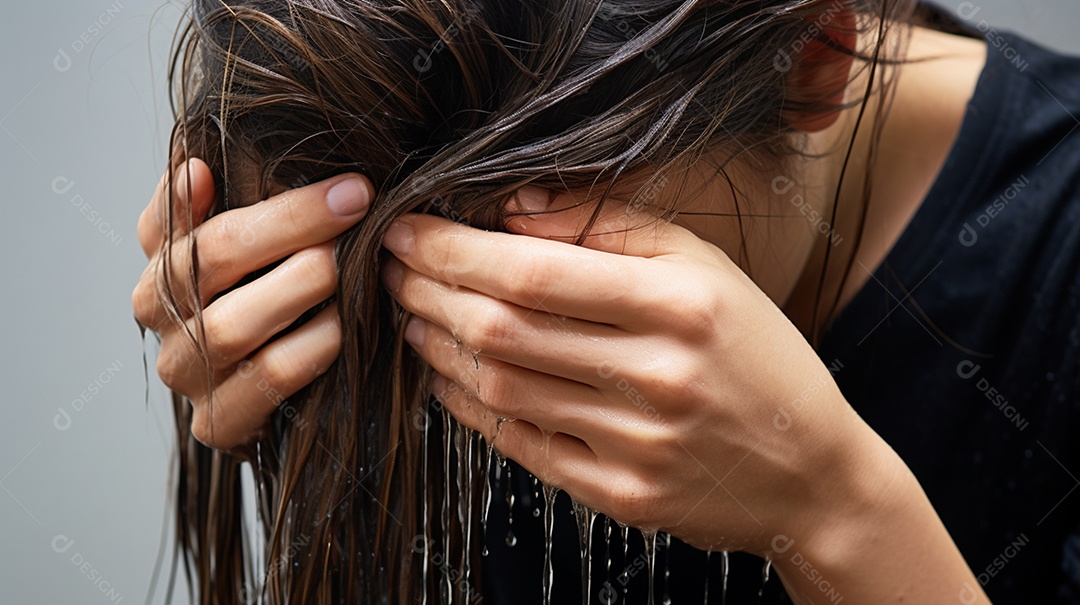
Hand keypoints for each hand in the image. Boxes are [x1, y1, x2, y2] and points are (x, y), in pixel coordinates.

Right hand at [131, 159, 371, 448]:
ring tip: (349, 262)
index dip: (234, 190)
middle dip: (291, 224)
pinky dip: (314, 345)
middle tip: (355, 203)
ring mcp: (185, 373)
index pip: (174, 217)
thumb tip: (195, 163)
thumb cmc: (272, 302)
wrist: (281, 400)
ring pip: (232, 324)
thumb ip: (232, 204)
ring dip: (301, 286)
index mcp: (160, 262)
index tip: (323, 177)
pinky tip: (347, 323)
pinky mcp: (218, 423)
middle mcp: (159, 317)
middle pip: (208, 259)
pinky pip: (269, 377)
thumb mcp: (251, 246)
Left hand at [380, 187, 884, 554]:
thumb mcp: (707, 268)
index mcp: (680, 305)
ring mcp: (635, 445)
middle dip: (428, 290)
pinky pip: (520, 444)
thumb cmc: (756, 354)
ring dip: (439, 345)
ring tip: (412, 313)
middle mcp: (656, 377)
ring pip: (500, 386)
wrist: (809, 471)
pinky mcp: (619, 496)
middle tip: (390, 267)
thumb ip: (613, 226)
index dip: (453, 249)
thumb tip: (514, 207)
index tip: (409, 228)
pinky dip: (469, 405)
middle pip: (502, 328)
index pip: (533, 271)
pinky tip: (446, 374)